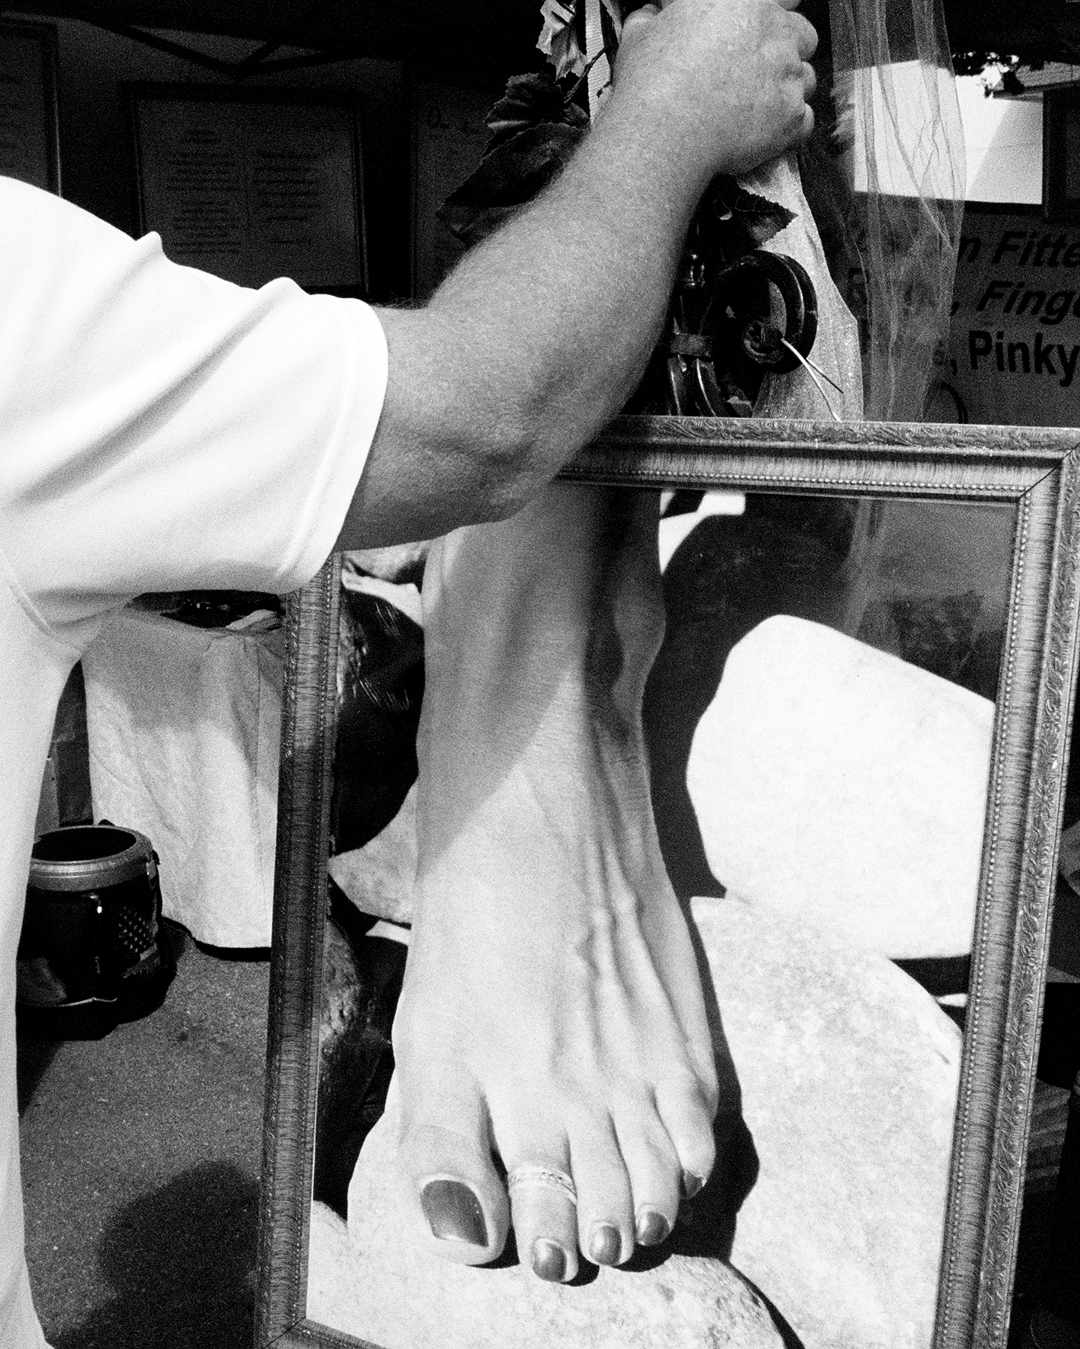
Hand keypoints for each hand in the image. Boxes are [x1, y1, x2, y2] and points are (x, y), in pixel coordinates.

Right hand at [610, 0, 817, 181]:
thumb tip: (654, 13)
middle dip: (787, 53)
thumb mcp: (642, 32)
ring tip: (760, 108)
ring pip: (807, 79)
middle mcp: (775, 32)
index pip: (782, 2)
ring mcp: (787, 75)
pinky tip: (766, 133)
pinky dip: (789, 129)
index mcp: (742, 2)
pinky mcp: (790, 117)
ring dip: (789, 90)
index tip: (758, 35)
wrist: (664, 131)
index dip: (770, 21)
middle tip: (759, 73)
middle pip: (804, 36)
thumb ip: (658, 16)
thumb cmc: (651, 81)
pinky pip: (804, 122)